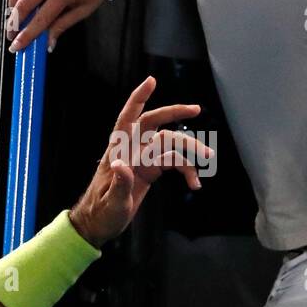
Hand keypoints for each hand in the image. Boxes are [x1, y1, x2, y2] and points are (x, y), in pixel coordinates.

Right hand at [6, 0, 126, 52]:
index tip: (17, 46)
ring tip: (14, 15)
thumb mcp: (84, 9)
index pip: (40, 19)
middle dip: (14, 22)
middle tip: (11, 32)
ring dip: (12, 4)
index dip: (26, 35)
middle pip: (24, 3)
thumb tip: (48, 44)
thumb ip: (63, 25)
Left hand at [69, 76, 212, 247]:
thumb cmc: (100, 213)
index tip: (152, 81)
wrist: (99, 225)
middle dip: (174, 113)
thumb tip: (122, 164)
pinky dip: (186, 170)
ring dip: (189, 150)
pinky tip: (195, 184)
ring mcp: (141, 159)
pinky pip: (173, 163)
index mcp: (119, 152)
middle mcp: (131, 150)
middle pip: (154, 124)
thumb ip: (120, 184)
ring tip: (208, 158)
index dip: (138, 99)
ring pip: (169, 144)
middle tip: (196, 110)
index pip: (127, 119)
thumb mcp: (111, 203)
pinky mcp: (149, 170)